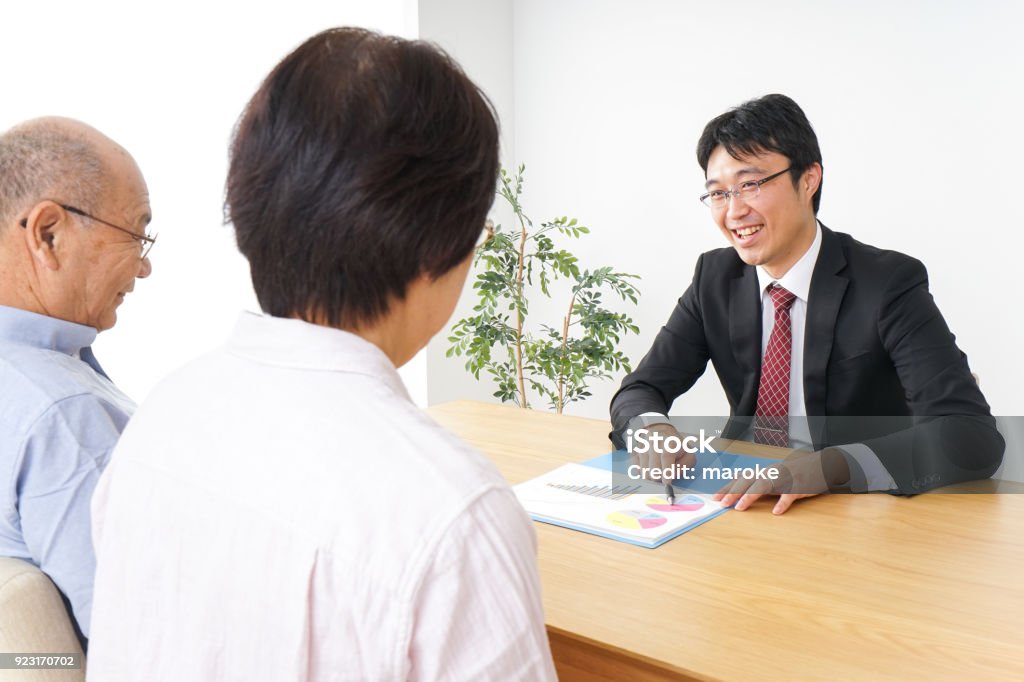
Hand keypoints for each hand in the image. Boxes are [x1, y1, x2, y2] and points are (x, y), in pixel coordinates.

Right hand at [629, 422, 696, 481]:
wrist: (660, 433)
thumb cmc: (676, 447)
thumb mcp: (688, 454)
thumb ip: (685, 465)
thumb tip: (673, 474)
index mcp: (669, 441)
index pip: (666, 456)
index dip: (667, 471)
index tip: (667, 483)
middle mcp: (654, 442)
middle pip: (654, 469)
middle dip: (661, 478)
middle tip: (666, 475)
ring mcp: (642, 447)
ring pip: (645, 472)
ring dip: (653, 476)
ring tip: (659, 469)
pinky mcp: (634, 453)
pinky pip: (638, 470)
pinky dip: (645, 473)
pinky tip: (650, 466)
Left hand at [712, 449, 833, 514]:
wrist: (820, 465)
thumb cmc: (793, 473)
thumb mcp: (772, 475)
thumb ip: (756, 480)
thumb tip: (736, 483)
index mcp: (763, 472)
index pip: (740, 479)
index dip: (727, 488)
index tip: (714, 498)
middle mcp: (770, 473)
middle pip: (748, 481)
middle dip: (733, 492)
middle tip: (722, 504)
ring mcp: (784, 479)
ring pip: (764, 485)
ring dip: (750, 496)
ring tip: (740, 508)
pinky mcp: (799, 487)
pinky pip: (789, 495)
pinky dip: (782, 502)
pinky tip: (776, 512)